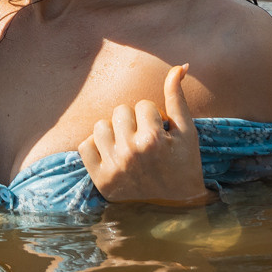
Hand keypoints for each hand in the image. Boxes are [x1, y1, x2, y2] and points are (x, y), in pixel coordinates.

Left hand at [78, 64, 212, 206]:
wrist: (178, 205)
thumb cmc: (185, 165)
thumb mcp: (188, 132)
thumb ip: (178, 97)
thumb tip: (179, 66)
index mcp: (153, 139)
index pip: (143, 105)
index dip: (154, 117)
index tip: (161, 133)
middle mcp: (130, 153)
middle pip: (120, 111)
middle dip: (133, 121)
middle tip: (144, 138)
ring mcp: (114, 167)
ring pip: (100, 126)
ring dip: (114, 131)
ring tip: (128, 144)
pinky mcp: (101, 180)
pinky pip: (84, 147)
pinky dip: (96, 147)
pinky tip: (112, 153)